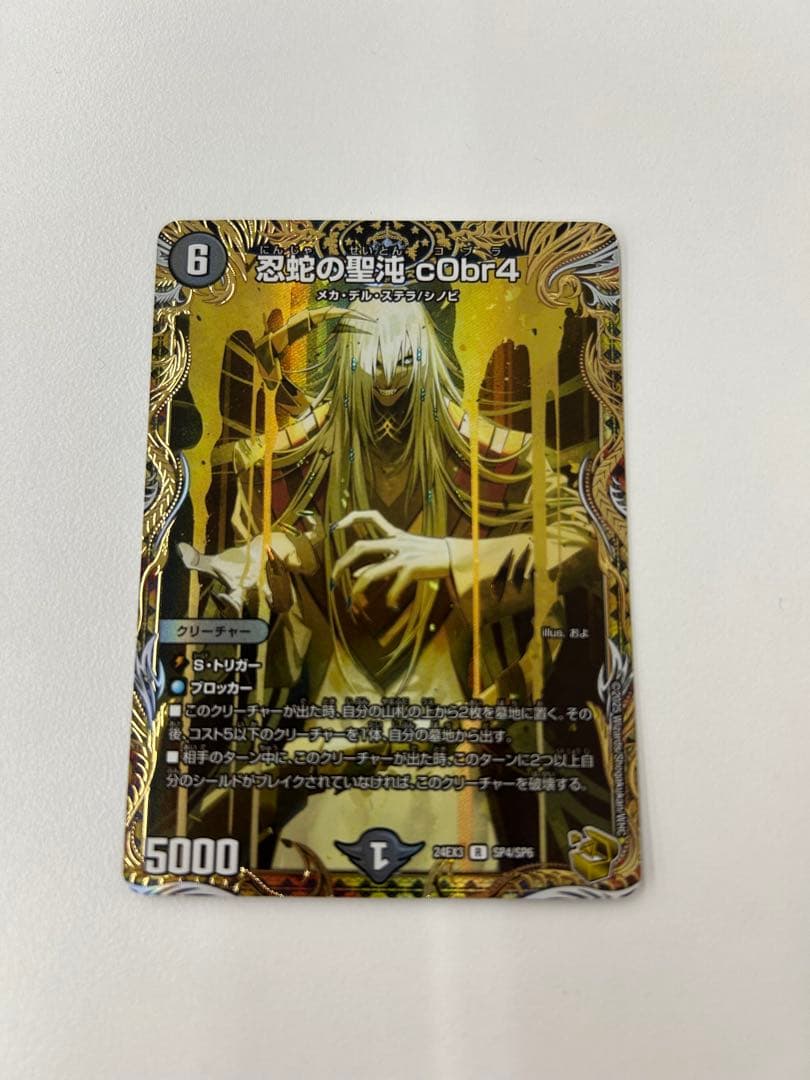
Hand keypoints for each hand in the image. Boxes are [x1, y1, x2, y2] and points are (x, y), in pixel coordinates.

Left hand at [332, 509, 450, 608]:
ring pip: (372, 572)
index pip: (371, 517)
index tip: (336, 527)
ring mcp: (404, 555)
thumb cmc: (428, 557)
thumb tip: (355, 575)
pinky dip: (390, 598)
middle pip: (361, 547)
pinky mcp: (413, 568)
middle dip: (342, 562)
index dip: (352, 518)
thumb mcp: (404, 556)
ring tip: (354, 600)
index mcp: (395, 534)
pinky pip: (394, 586)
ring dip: (359, 588)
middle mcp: (396, 542)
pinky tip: (391, 605)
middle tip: (333, 578)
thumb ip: (380, 562)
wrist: (456, 557)